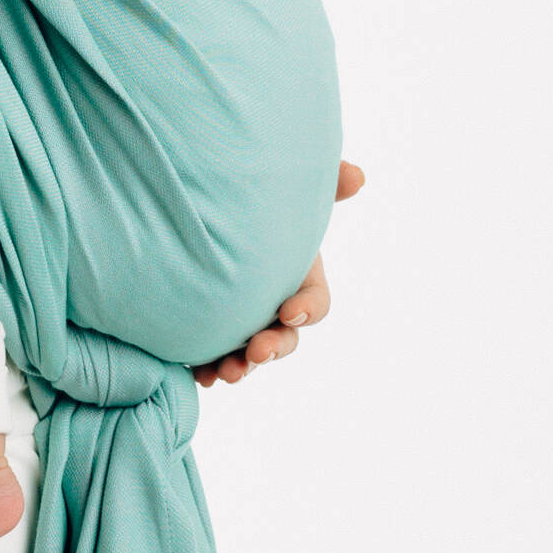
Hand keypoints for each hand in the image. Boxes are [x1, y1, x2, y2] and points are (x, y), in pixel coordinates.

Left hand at [192, 160, 364, 388]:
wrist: (195, 206)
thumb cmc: (253, 198)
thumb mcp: (287, 190)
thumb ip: (322, 183)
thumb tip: (356, 177)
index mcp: (298, 277)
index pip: (314, 302)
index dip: (308, 310)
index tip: (290, 311)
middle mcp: (273, 305)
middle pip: (284, 338)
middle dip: (274, 348)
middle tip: (256, 352)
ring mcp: (242, 321)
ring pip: (248, 355)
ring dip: (241, 367)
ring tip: (224, 375)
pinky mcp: (209, 329)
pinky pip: (211, 357)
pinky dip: (207, 369)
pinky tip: (198, 376)